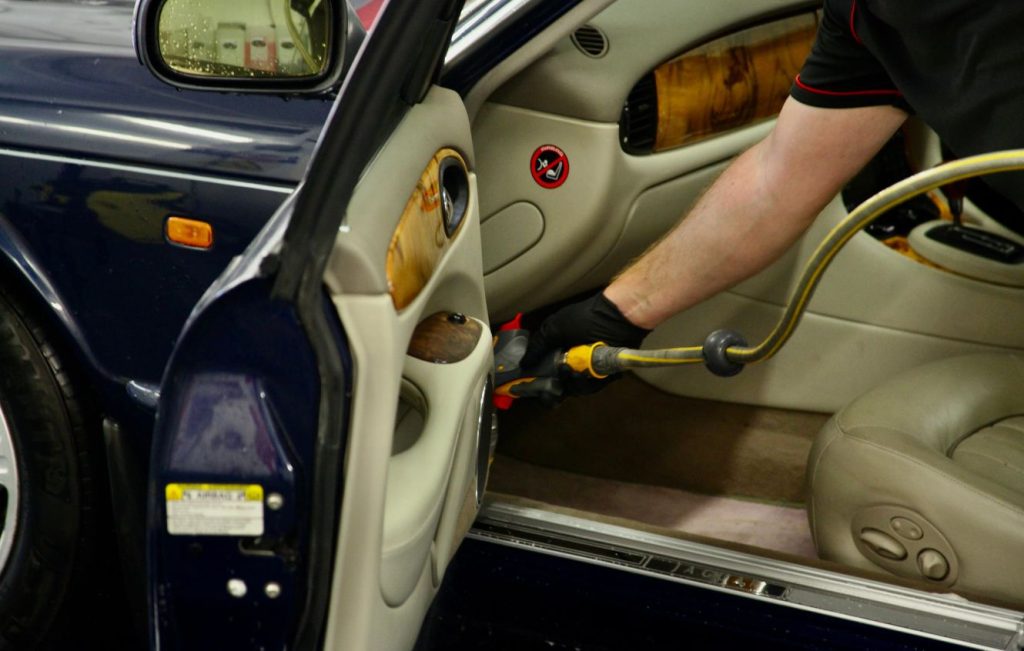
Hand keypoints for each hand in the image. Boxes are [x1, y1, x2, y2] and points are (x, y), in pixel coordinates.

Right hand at [522, 291, 650, 395]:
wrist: (614, 318)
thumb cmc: (585, 318)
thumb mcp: (554, 328)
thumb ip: (537, 346)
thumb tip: (522, 363)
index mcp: (559, 352)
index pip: (544, 372)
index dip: (536, 380)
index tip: (528, 385)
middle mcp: (572, 363)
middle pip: (557, 386)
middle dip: (551, 388)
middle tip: (548, 385)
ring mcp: (587, 371)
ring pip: (572, 389)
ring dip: (568, 383)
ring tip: (568, 370)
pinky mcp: (602, 376)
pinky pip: (589, 388)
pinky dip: (583, 383)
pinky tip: (580, 373)